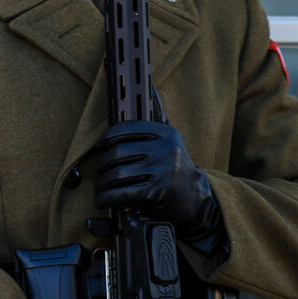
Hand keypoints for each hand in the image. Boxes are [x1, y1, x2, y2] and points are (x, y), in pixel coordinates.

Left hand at [92, 120, 223, 249]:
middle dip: (103, 166)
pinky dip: (109, 197)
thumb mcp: (168, 147)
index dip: (108, 137)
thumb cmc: (175, 172)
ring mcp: (165, 169)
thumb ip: (151, 131)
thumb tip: (140, 97)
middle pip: (118, 152)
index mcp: (167, 134)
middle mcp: (167, 149)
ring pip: (119, 174)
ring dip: (103, 184)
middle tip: (99, 175)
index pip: (128, 128)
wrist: (198, 201)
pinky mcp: (161, 191)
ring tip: (100, 190)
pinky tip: (104, 200)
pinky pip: (125, 192)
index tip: (99, 146)